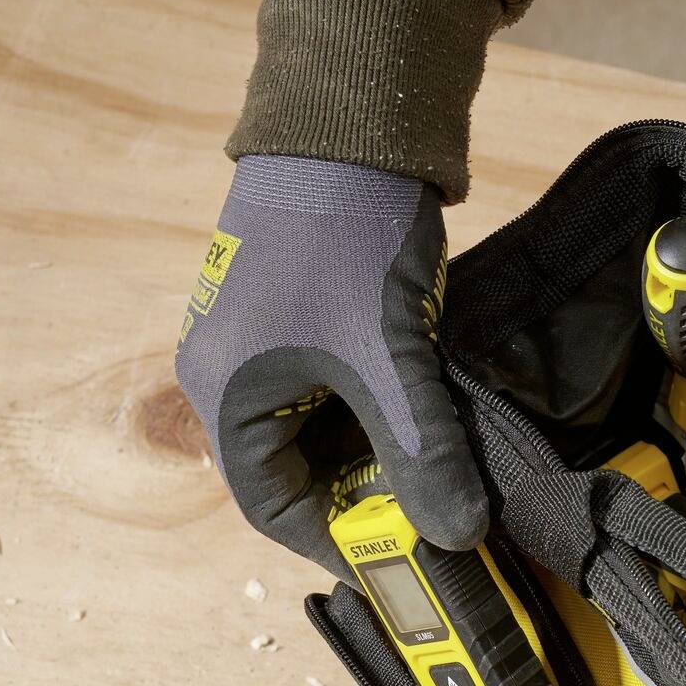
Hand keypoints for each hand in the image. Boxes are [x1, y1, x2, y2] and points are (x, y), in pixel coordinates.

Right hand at [175, 155, 487, 576]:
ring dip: (377, 456)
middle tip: (434, 520)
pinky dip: (378, 415)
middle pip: (295, 474)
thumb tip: (459, 538)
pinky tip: (428, 419)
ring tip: (440, 472)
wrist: (350, 122)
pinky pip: (333, 393)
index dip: (336, 544)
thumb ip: (422, 451)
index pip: (271, 509)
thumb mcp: (390, 357)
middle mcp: (230, 374)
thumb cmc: (348, 236)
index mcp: (226, 392)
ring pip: (321, 434)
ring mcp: (262, 344)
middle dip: (365, 500)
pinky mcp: (299, 319)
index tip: (401, 564)